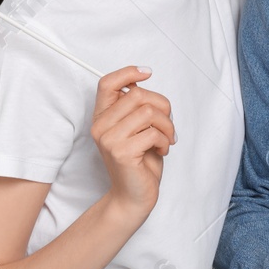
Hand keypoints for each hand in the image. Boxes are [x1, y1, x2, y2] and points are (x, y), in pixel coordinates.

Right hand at [90, 67, 175, 217]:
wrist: (133, 196)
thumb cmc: (140, 161)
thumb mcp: (138, 128)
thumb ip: (136, 107)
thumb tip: (142, 81)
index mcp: (103, 117)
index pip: (107, 84)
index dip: (128, 72)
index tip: (148, 73)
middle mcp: (100, 126)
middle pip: (137, 94)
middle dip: (163, 107)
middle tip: (168, 126)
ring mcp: (108, 139)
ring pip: (148, 112)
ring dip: (167, 126)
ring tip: (167, 139)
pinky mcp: (120, 152)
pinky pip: (153, 133)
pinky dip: (165, 141)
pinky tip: (162, 150)